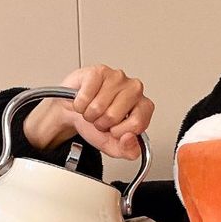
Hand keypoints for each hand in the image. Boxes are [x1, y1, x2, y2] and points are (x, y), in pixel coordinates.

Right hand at [23, 65, 152, 159]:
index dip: (119, 132)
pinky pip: (86, 97)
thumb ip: (128, 150)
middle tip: (101, 118)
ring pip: (98, 107)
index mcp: (144, 107)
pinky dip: (80, 104)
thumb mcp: (114, 145)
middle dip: (102, 123)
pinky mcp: (99, 71)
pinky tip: (85, 100)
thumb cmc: (97, 122)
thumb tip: (129, 138)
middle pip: (114, 116)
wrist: (76, 110)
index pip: (137, 124)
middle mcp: (135, 89)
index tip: (114, 129)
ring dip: (90, 114)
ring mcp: (118, 77)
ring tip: (93, 110)